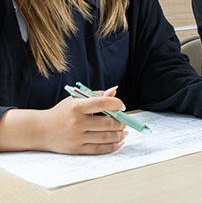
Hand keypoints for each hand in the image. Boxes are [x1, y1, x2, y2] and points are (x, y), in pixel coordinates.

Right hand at [0, 93, 126, 154]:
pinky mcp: (76, 149)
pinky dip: (112, 147)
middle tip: (124, 121)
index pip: (103, 103)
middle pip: (107, 123)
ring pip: (105, 137)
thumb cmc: (61, 113)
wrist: (39, 130)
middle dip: (121, 122)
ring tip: (123, 132)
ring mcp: (77, 137)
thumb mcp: (75, 99)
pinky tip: (118, 143)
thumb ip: (96, 95)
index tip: (121, 106)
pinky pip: (98, 149)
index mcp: (77, 106)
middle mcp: (77, 122)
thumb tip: (115, 91)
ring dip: (119, 135)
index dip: (117, 104)